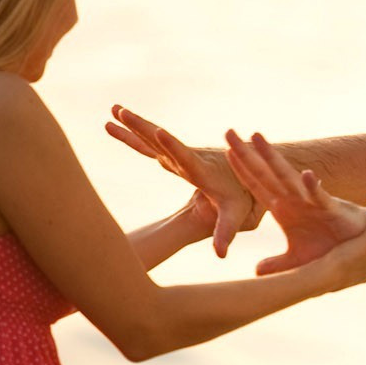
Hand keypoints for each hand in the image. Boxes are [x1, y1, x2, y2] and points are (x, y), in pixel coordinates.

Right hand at [107, 105, 263, 256]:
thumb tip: (221, 255)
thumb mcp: (237, 214)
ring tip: (114, 109)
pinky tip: (117, 123)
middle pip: (162, 140)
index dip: (172, 146)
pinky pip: (150, 143)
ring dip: (134, 124)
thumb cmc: (244, 194)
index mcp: (201, 170)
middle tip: (123, 112)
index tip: (159, 131)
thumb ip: (227, 231)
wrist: (251, 169)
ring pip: (153, 137)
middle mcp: (188, 158)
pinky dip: (134, 133)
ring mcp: (180, 155)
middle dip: (143, 126)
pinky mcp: (176, 156)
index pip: (185, 156)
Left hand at [224, 129, 365, 278]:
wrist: (362, 249)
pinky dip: (312, 186)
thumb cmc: (332, 249)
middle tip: (227, 132)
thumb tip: (257, 273)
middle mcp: (294, 199)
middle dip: (246, 154)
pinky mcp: (330, 209)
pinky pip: (319, 196)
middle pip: (264, 173)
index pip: (257, 185)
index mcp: (284, 208)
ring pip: (287, 176)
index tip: (224, 152)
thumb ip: (278, 265)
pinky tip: (305, 174)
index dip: (241, 169)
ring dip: (272, 158)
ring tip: (257, 138)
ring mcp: (310, 201)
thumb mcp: (299, 260)